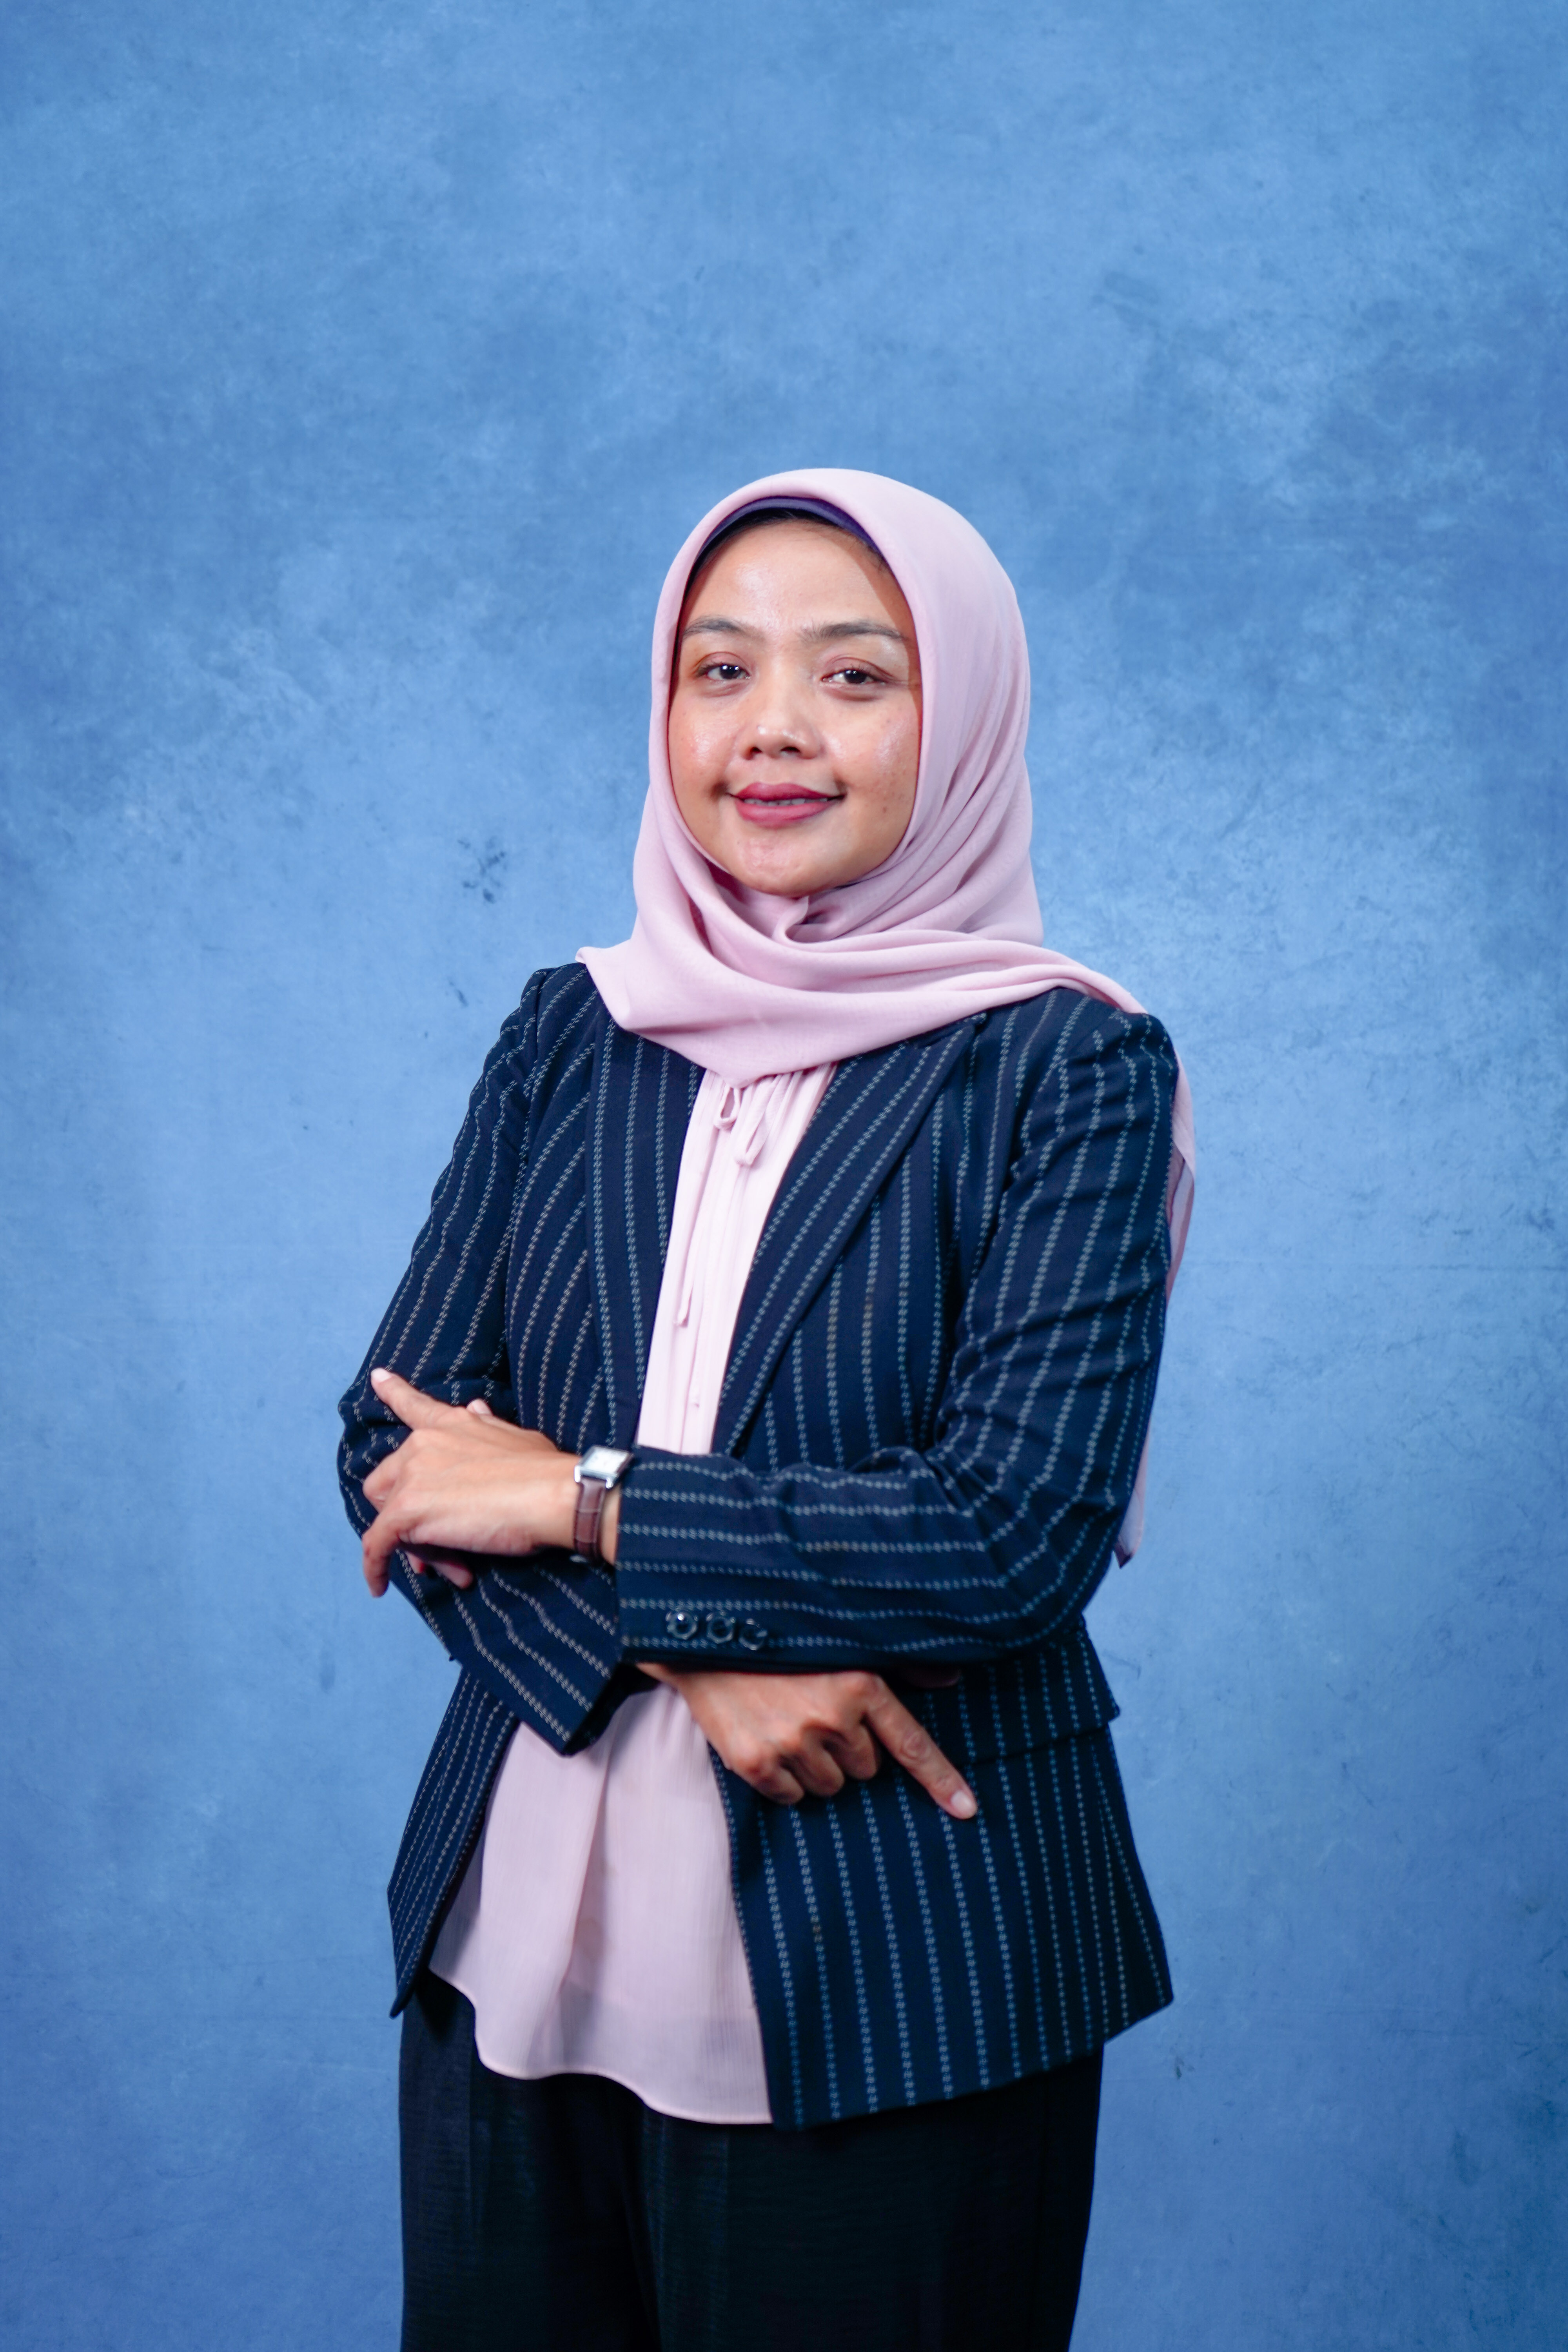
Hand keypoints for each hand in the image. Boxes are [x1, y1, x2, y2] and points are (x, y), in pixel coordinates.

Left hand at [360, 1368, 577, 1597]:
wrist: (552, 1495)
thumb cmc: (545, 1471)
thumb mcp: (516, 1437)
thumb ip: (487, 1426)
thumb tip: (475, 1408)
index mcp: (451, 1425)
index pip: (415, 1405)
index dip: (394, 1391)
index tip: (378, 1379)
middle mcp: (423, 1444)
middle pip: (391, 1481)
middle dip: (410, 1514)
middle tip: (444, 1542)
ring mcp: (413, 1475)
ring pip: (390, 1517)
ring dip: (413, 1544)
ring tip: (453, 1564)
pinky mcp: (407, 1511)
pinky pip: (376, 1543)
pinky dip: (374, 1566)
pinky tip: (377, 1586)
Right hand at [642, 1664, 976, 1818]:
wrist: (706, 1637)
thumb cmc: (783, 1640)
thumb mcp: (844, 1641)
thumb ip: (900, 1665)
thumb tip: (951, 1679)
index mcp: (859, 1684)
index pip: (912, 1744)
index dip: (942, 1780)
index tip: (968, 1810)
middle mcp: (831, 1717)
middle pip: (867, 1768)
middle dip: (849, 1749)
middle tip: (817, 1714)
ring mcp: (791, 1742)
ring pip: (831, 1786)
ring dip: (818, 1766)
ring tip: (790, 1724)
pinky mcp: (755, 1762)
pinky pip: (792, 1797)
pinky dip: (785, 1780)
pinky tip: (770, 1741)